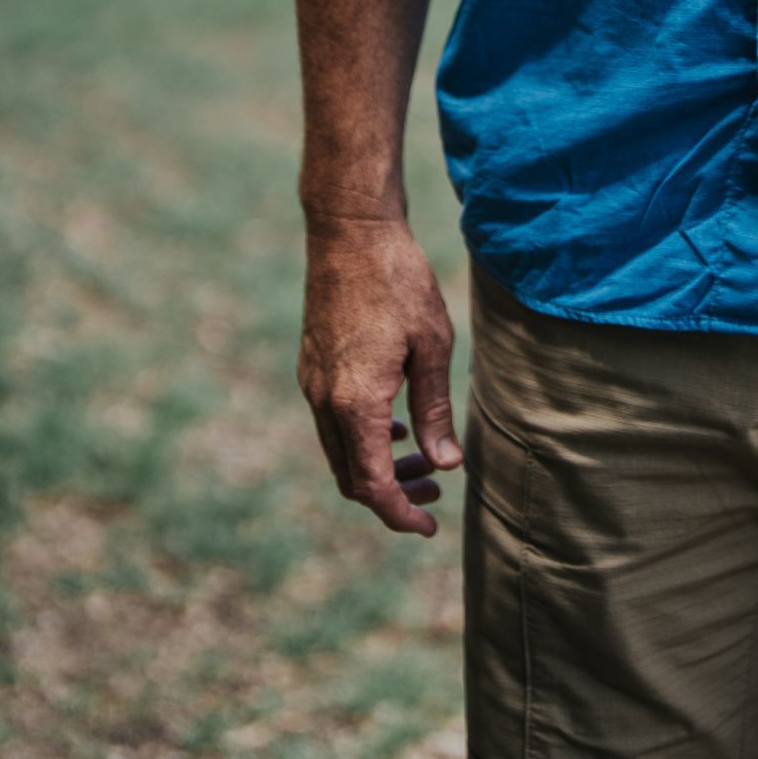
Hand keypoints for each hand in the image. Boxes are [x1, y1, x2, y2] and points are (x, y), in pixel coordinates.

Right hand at [298, 214, 462, 534]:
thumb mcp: (432, 346)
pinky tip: (396, 422)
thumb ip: (435, 411)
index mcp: (356, 403)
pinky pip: (331, 423)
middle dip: (392, 496)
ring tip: (421, 460)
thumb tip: (445, 466)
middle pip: (351, 478)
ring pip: (339, 453)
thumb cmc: (399, 281)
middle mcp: (325, 401)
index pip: (373, 487)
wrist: (350, 231)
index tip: (429, 527)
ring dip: (376, 467)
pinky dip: (361, 438)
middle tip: (434, 491)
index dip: (400, 516)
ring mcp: (312, 383)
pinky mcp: (311, 366)